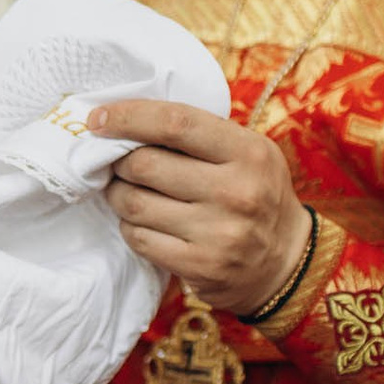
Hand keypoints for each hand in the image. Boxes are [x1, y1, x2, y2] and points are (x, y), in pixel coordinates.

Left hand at [93, 99, 311, 315]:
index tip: (98, 118)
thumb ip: (200, 134)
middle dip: (119, 162)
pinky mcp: (200, 266)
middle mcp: (236, 192)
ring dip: (118, 194)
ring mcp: (218, 233)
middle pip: (145, 164)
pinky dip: (130, 226)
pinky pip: (139, 238)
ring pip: (134, 203)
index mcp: (248, 153)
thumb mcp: (247, 153)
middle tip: (116, 163)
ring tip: (126, 191)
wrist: (286, 262)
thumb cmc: (255, 194)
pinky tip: (142, 221)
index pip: (175, 123)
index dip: (129, 117)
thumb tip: (126, 119)